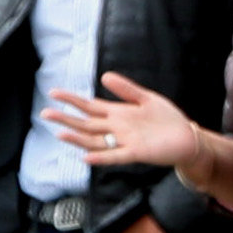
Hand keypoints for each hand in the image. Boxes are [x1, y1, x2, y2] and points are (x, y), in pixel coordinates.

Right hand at [50, 73, 199, 173]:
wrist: (187, 137)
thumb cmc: (166, 119)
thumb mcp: (146, 98)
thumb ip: (126, 89)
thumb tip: (104, 76)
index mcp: (117, 114)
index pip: (89, 107)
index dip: (72, 100)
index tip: (53, 93)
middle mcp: (117, 129)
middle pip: (86, 124)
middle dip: (66, 119)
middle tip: (45, 113)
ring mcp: (125, 141)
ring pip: (96, 141)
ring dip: (78, 138)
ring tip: (60, 133)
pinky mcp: (137, 153)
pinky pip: (116, 156)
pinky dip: (101, 157)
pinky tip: (87, 157)